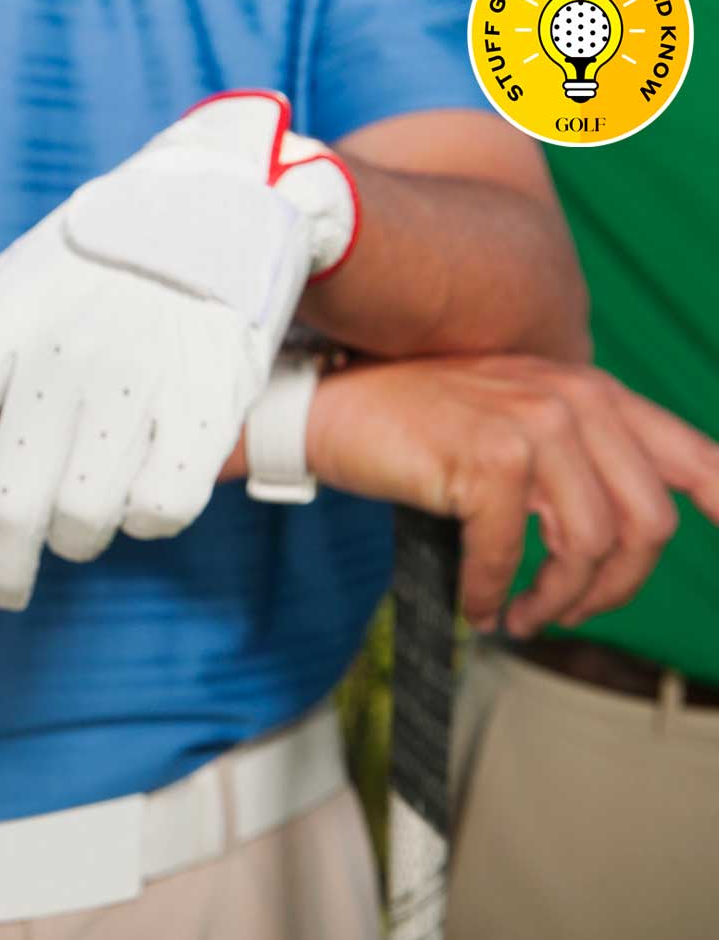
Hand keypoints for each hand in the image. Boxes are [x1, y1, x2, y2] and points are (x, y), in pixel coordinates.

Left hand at [0, 91, 356, 607]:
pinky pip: (159, 512)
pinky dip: (146, 518)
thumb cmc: (91, 267)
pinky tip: (145, 478)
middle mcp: (62, 348)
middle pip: (10, 504)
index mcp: (0, 320)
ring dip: (79, 537)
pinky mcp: (209, 399)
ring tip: (85, 501)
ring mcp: (139, 374)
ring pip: (84, 521)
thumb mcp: (9, 283)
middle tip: (1, 586)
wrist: (219, 201)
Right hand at [309, 356, 718, 635]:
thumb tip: (616, 532)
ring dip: (557, 601)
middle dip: (615, 589)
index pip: (693, 455)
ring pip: (591, 546)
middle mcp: (575, 400)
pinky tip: (475, 605)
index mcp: (591, 392)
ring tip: (522, 617)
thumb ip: (570, 453)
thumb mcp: (508, 419)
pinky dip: (491, 593)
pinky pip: (512, 555)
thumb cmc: (411, 422)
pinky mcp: (488, 460)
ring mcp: (534, 426)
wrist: (328, 405)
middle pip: (648, 524)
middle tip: (567, 613)